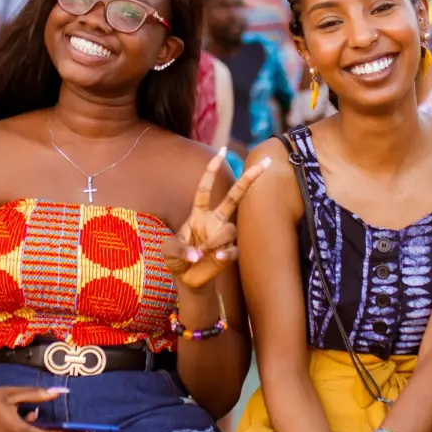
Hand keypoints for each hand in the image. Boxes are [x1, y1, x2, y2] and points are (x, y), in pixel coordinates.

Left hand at [162, 149, 269, 289]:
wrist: (186, 279)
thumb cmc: (176, 259)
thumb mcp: (169, 250)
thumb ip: (180, 249)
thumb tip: (198, 254)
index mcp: (198, 214)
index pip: (205, 188)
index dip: (212, 170)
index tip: (220, 152)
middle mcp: (214, 221)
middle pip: (233, 197)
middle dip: (247, 181)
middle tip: (263, 165)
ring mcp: (222, 237)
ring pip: (229, 230)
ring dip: (215, 241)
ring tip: (202, 254)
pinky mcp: (228, 253)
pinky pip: (233, 249)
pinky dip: (225, 253)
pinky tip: (217, 258)